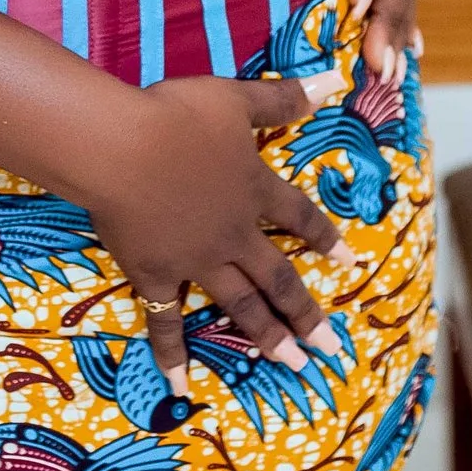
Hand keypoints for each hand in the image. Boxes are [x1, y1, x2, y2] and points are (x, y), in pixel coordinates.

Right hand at [79, 74, 350, 397]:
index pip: (300, 219)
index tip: (349, 263)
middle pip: (278, 278)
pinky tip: (181, 389)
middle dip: (306, 314)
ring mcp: (196, 260)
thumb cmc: (178, 116)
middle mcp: (234, 234)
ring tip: (293, 366)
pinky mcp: (155, 275)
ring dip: (267, 336)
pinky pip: (165, 322)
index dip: (325, 239)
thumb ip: (285, 98)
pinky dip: (172, 357)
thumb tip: (338, 80)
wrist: (122, 146)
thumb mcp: (237, 99)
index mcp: (254, 190)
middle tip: (331, 349)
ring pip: (240, 305)